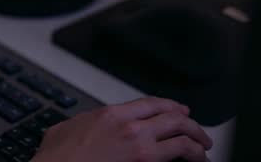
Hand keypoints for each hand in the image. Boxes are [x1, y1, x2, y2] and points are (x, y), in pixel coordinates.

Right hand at [34, 97, 212, 161]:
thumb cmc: (57, 159)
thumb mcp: (67, 129)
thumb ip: (85, 123)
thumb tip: (85, 125)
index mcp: (111, 115)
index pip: (151, 104)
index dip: (171, 106)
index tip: (179, 111)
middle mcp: (130, 126)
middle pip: (173, 116)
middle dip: (191, 124)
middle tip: (199, 133)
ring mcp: (140, 146)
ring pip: (181, 135)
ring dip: (197, 142)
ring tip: (204, 149)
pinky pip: (177, 156)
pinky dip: (191, 157)